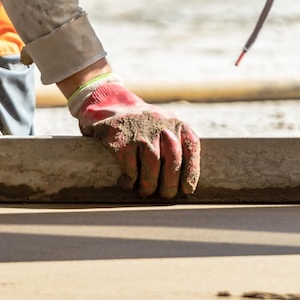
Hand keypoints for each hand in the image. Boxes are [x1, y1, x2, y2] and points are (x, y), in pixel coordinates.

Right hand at [70, 75, 200, 198]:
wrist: (108, 104)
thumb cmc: (141, 125)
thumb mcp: (163, 126)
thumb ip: (176, 146)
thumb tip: (186, 185)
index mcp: (175, 122)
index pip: (191, 145)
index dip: (191, 171)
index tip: (187, 190)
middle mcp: (160, 123)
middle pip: (173, 158)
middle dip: (170, 183)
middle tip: (165, 195)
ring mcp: (140, 129)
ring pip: (152, 164)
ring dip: (150, 184)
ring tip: (145, 192)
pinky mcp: (120, 137)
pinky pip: (129, 166)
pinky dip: (130, 180)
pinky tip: (126, 182)